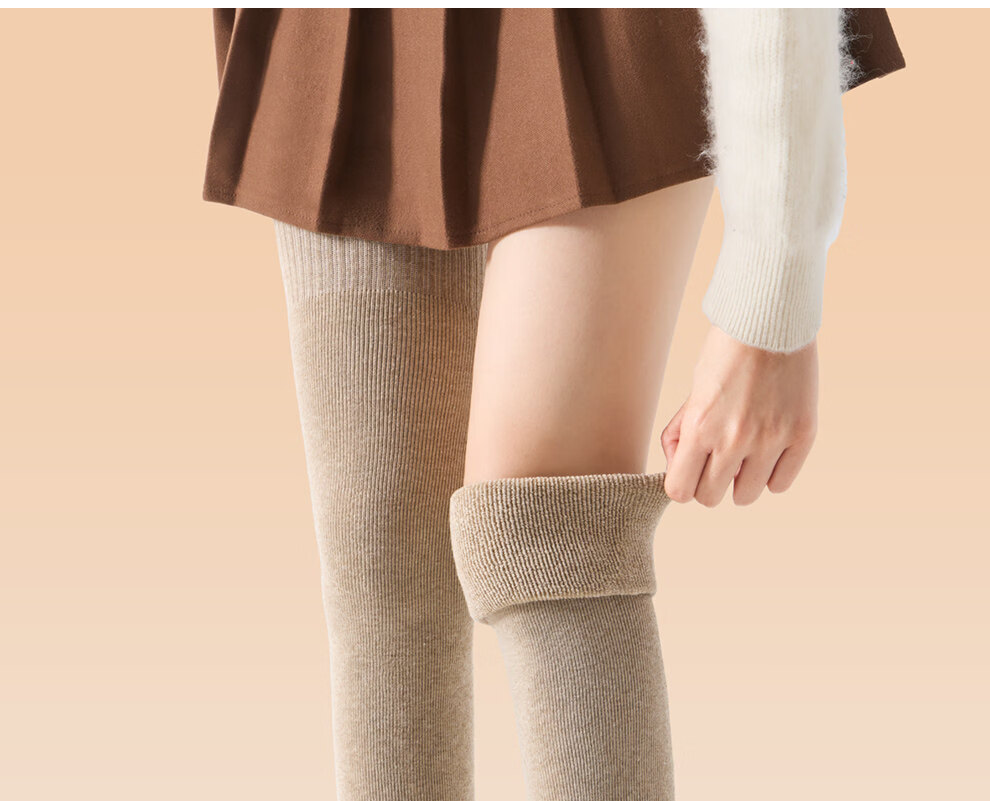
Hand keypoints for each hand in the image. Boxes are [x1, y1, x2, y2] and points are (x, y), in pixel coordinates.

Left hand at [660, 324, 818, 505]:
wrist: (771, 321)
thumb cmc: (726, 354)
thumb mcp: (693, 391)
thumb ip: (680, 432)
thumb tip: (676, 467)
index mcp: (700, 426)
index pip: (679, 491)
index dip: (682, 482)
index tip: (690, 469)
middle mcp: (734, 439)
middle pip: (711, 498)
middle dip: (709, 482)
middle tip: (716, 459)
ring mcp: (771, 440)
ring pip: (746, 496)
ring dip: (741, 481)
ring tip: (744, 454)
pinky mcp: (802, 436)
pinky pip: (781, 484)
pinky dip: (772, 474)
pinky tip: (768, 452)